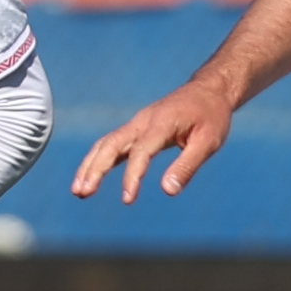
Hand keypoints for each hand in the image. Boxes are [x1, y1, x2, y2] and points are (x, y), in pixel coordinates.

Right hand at [71, 79, 235, 204]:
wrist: (208, 91)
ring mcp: (137, 123)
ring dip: (90, 166)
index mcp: (162, 123)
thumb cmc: (211, 116)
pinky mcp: (137, 129)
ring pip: (106, 143)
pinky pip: (112, 144)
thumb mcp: (208, 142)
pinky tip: (89, 178)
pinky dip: (98, 160)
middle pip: (112, 144)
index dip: (132, 175)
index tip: (127, 199)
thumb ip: (188, 166)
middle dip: (95, 169)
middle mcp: (143, 121)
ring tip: (78, 191)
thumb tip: (168, 191)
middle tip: (82, 192)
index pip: (142, 151)